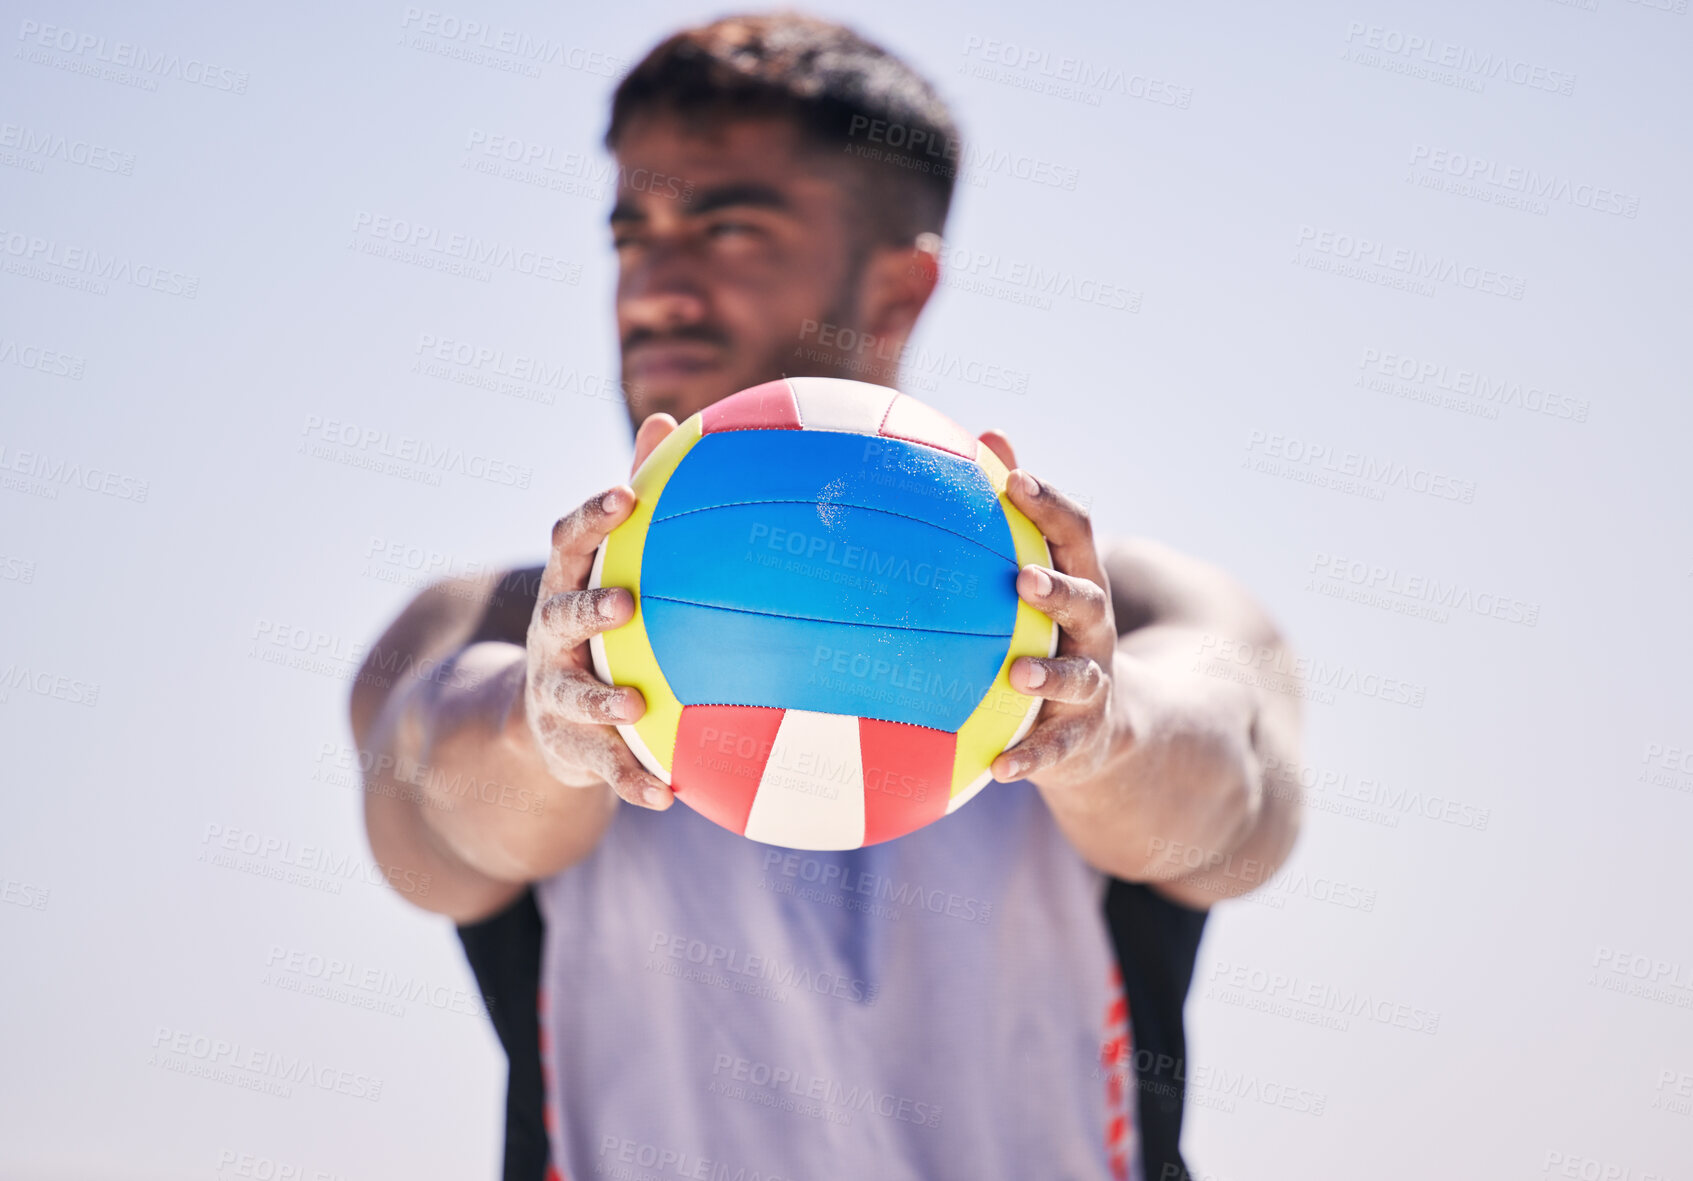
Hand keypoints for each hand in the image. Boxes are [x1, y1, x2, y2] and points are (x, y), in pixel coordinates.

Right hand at [524, 414, 679, 809]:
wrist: (538, 716)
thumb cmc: (595, 620)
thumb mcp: (607, 563)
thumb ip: (642, 499)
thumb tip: (672, 414)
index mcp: (566, 584)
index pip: (569, 541)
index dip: (591, 517)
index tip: (623, 494)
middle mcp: (550, 636)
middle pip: (559, 615)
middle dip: (587, 607)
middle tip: (624, 602)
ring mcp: (554, 691)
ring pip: (573, 694)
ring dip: (601, 699)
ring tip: (635, 703)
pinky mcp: (570, 745)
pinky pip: (604, 765)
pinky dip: (632, 781)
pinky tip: (670, 798)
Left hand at [980, 429, 1122, 791]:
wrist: (1108, 722)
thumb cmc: (1052, 633)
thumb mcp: (1042, 577)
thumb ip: (1013, 518)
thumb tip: (982, 435)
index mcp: (1081, 584)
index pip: (1076, 534)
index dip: (1049, 505)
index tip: (1014, 479)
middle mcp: (1093, 633)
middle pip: (1088, 602)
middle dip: (1059, 588)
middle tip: (1024, 579)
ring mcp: (1092, 686)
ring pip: (1078, 678)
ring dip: (1050, 676)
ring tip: (1016, 674)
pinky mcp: (1081, 738)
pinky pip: (1055, 750)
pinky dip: (1030, 758)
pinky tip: (998, 769)